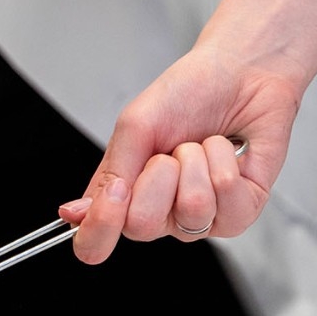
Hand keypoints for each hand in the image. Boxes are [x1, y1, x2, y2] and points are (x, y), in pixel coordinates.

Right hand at [59, 42, 300, 262]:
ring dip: (196, 164)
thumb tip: (75, 214)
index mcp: (122, 198)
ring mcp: (198, 218)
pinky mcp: (239, 213)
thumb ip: (109, 175)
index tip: (117, 191)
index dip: (100, 227)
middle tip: (168, 152)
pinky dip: (226, 165)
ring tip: (199, 145)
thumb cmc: (187, 95)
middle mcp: (158, 215)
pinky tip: (226, 151)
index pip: (94, 243)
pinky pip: (230, 205)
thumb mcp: (135, 128)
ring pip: (192, 211)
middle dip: (158, 176)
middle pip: (142, 226)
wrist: (241, 71)